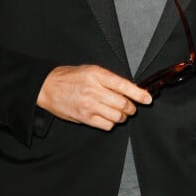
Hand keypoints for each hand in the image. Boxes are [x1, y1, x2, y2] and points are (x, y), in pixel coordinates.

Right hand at [37, 64, 151, 130]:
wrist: (48, 87)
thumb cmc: (70, 77)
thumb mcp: (91, 70)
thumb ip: (109, 80)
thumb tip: (130, 90)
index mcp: (98, 75)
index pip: (124, 85)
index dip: (139, 94)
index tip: (147, 99)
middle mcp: (94, 90)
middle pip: (123, 103)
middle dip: (131, 107)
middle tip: (131, 107)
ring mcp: (89, 105)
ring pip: (117, 116)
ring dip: (122, 116)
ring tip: (119, 112)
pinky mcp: (84, 118)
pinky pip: (106, 125)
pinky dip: (111, 123)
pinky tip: (107, 117)